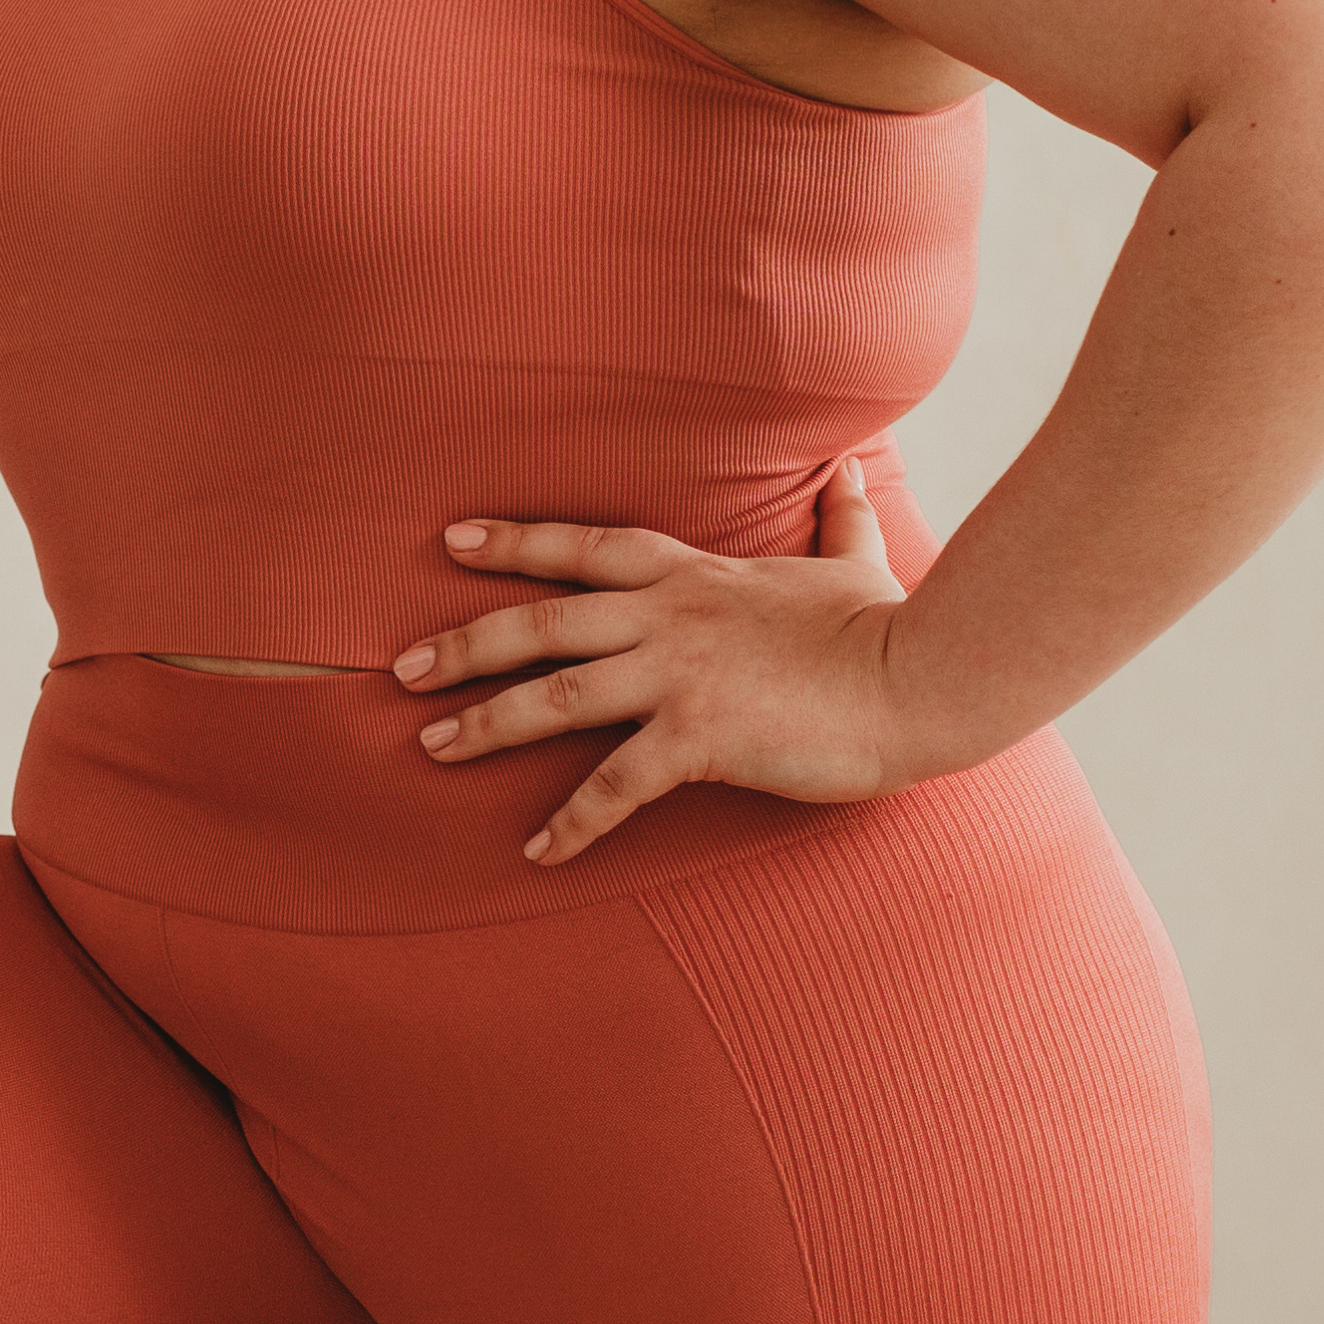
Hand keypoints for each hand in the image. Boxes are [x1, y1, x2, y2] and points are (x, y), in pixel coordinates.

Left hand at [394, 485, 941, 864]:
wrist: (923, 679)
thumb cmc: (888, 630)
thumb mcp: (856, 563)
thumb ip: (839, 519)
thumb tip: (847, 470)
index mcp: (695, 575)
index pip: (585, 547)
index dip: (515, 542)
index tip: (452, 541)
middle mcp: (670, 617)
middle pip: (542, 622)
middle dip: (465, 642)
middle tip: (400, 669)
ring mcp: (680, 674)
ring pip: (555, 695)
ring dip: (486, 722)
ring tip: (430, 746)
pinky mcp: (700, 736)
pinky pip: (615, 785)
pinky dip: (571, 822)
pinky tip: (537, 853)